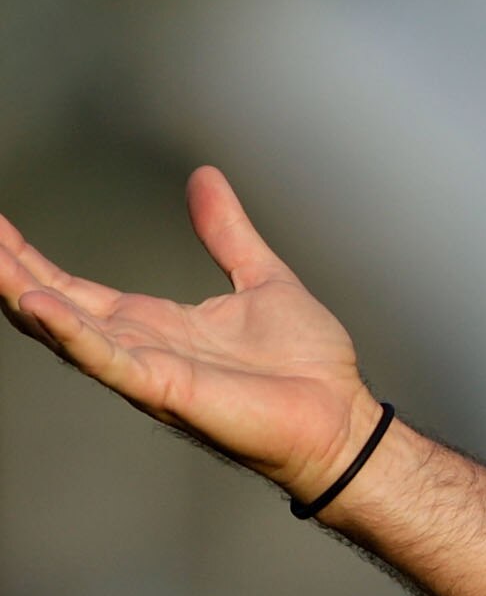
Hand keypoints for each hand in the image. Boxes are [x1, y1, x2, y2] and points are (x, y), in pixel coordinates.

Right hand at [0, 167, 382, 503]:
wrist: (342, 417)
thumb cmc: (306, 365)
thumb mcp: (261, 278)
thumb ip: (226, 232)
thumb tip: (204, 178)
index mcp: (151, 322)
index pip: (69, 285)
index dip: (26, 256)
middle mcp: (137, 346)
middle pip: (50, 304)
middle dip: (8, 270)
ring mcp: (146, 370)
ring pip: (65, 330)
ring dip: (21, 294)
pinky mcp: (167, 391)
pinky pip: (110, 360)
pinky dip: (73, 333)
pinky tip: (39, 305)